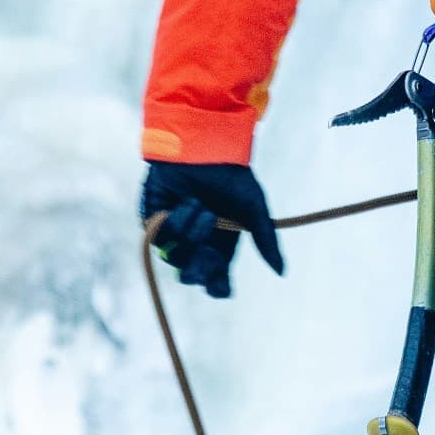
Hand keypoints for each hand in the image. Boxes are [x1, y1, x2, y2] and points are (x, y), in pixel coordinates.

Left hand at [140, 161, 281, 298]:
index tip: (222, 280)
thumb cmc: (231, 176)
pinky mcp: (153, 220)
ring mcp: (172, 234)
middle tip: (209, 250)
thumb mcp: (253, 209)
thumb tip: (281, 273)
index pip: (214, 282)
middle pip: (191, 277)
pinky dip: (177, 221)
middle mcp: (194, 245)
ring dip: (193, 232)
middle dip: (200, 267)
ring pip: (175, 256)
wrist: (206, 147)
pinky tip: (187, 201)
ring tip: (201, 206)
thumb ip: (265, 240)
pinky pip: (161, 236)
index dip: (216, 287)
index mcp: (219, 247)